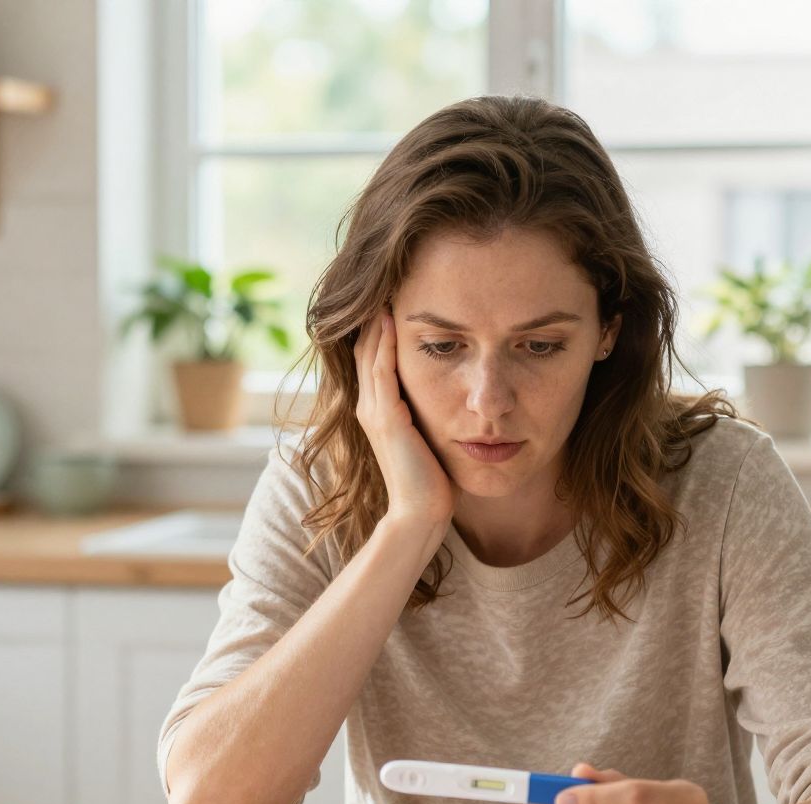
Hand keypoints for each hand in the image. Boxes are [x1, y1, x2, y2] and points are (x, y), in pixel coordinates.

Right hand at [353, 309, 452, 530]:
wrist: (420, 514)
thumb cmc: (430, 481)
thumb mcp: (425, 437)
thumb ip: (424, 414)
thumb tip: (446, 395)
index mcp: (375, 410)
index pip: (371, 357)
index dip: (377, 327)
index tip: (391, 297)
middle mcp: (368, 407)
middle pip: (364, 348)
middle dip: (372, 315)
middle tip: (384, 281)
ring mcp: (374, 412)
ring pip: (369, 353)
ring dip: (376, 320)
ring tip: (385, 288)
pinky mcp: (386, 418)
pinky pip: (382, 371)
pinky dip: (386, 343)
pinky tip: (393, 319)